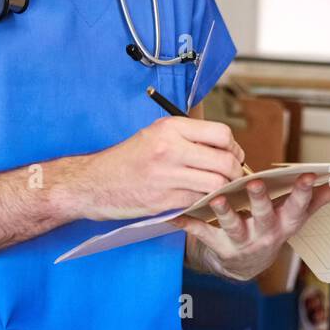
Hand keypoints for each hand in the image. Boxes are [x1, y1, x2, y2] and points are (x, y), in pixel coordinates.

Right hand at [73, 116, 244, 220]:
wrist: (94, 183)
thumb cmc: (127, 158)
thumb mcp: (155, 133)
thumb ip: (188, 134)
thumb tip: (224, 142)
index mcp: (170, 128)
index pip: (221, 134)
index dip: (233, 146)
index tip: (232, 154)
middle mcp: (170, 149)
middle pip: (224, 161)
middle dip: (235, 171)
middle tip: (232, 175)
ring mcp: (167, 177)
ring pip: (216, 185)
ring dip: (224, 188)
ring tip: (220, 188)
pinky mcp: (164, 201)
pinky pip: (199, 201)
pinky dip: (205, 201)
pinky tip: (202, 198)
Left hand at [175, 171, 329, 280]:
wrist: (246, 264)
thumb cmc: (277, 225)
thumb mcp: (305, 210)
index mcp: (287, 221)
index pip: (299, 206)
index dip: (303, 193)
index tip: (307, 177)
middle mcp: (266, 232)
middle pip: (264, 215)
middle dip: (260, 201)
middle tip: (254, 184)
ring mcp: (241, 240)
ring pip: (232, 225)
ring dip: (223, 211)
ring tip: (215, 197)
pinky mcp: (217, 245)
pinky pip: (201, 234)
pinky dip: (189, 223)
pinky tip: (177, 214)